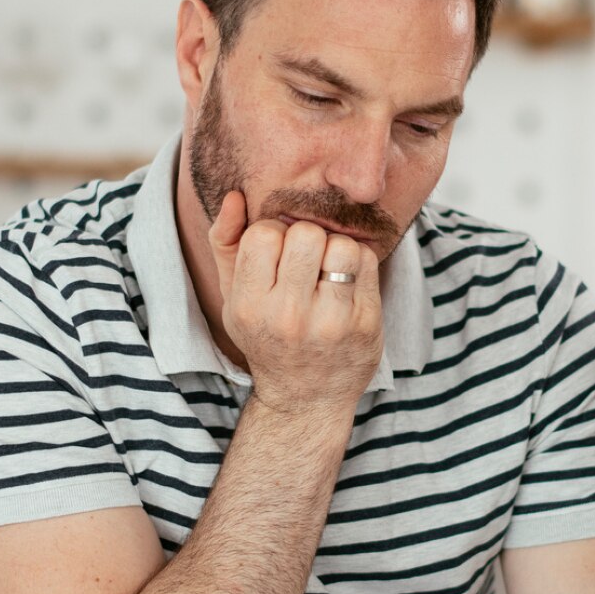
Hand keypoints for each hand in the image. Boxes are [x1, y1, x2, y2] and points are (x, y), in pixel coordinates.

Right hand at [209, 191, 383, 413]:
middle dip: (307, 238)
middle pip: (306, 234)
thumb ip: (226, 243)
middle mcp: (289, 317)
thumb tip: (235, 196)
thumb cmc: (268, 336)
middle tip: (306, 260)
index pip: (264, 234)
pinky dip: (359, 262)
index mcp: (250, 306)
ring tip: (328, 269)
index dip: (273, 234)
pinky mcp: (366, 324)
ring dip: (337, 248)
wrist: (307, 397)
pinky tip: (347, 281)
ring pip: (342, 245)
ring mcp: (331, 323)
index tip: (278, 256)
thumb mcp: (234, 298)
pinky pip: (368, 261)